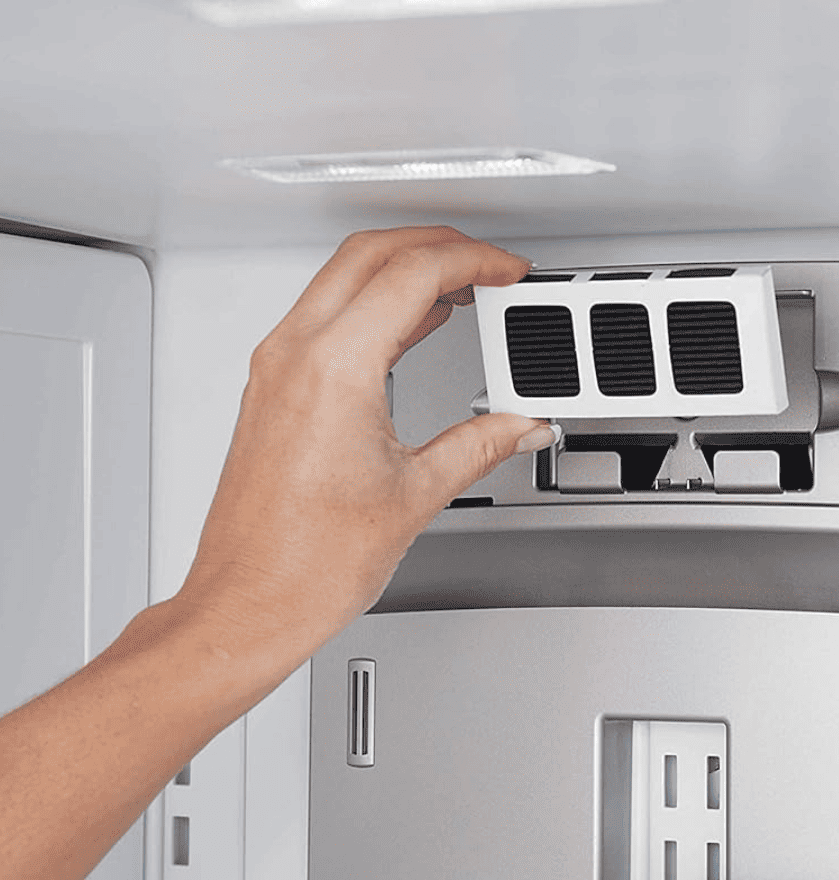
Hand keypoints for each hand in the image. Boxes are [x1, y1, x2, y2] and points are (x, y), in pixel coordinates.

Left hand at [172, 226, 551, 678]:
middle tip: (485, 264)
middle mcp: (293, 356)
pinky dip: (370, 302)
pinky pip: (322, 315)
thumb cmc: (305, 565)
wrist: (247, 605)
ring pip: (340, 276)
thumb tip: (519, 425)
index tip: (505, 271)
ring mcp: (274, 370)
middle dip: (435, 245)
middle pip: (370, 253)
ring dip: (400, 268)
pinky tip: (406, 325)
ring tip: (456, 288)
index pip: (412, 274)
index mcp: (334, 370)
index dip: (472, 261)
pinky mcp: (269, 390)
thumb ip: (480, 445)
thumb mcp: (416, 495)